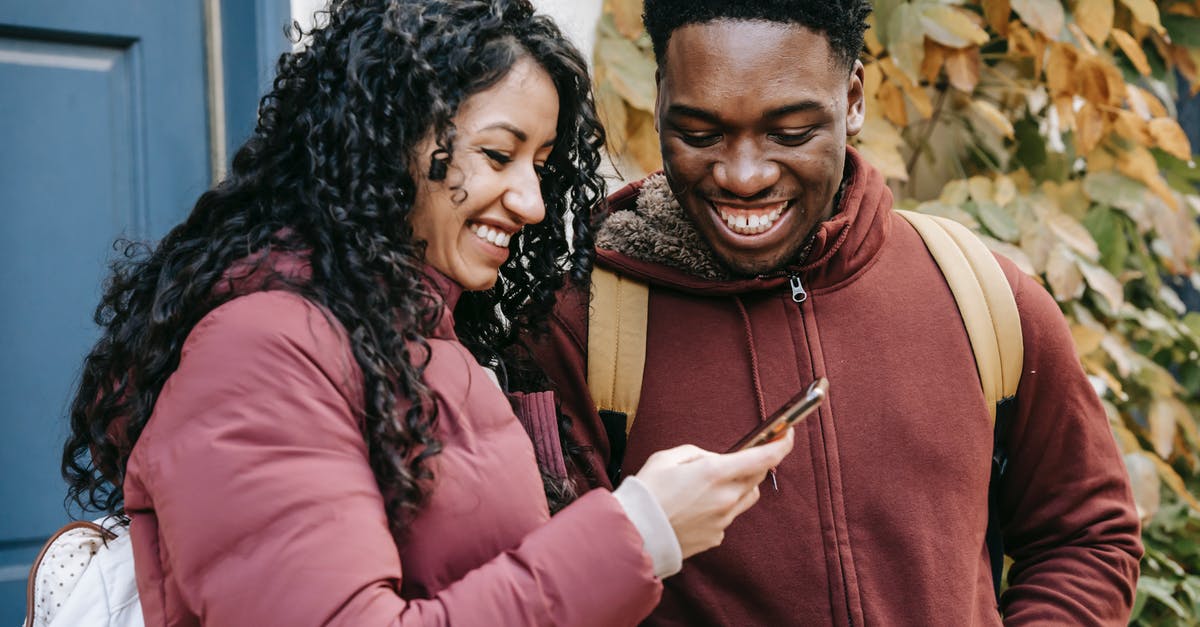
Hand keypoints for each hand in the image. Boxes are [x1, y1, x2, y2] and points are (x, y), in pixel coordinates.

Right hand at [633, 428, 794, 558]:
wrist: (636, 534)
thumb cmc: (648, 492)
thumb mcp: (668, 458)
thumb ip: (697, 454)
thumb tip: (714, 459)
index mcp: (715, 473)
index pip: (764, 458)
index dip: (781, 444)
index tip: (787, 434)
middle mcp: (726, 497)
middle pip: (758, 477)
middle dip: (755, 464)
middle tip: (740, 457)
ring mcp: (723, 520)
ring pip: (747, 497)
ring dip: (740, 486)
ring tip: (713, 484)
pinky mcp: (716, 536)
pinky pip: (729, 516)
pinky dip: (721, 507)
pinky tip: (697, 507)